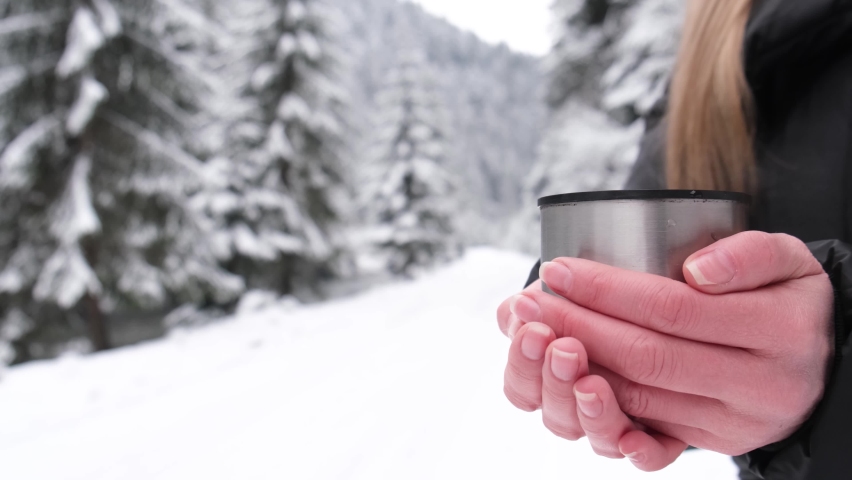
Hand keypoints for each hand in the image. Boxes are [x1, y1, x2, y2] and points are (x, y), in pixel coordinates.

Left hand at [499, 232, 833, 456]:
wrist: (825, 363)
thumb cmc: (791, 298)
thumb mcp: (790, 259)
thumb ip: (749, 253)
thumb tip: (696, 271)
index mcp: (778, 330)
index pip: (672, 309)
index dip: (608, 290)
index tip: (559, 268)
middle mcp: (758, 385)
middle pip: (645, 357)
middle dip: (576, 327)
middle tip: (530, 301)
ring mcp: (734, 422)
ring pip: (639, 399)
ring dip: (575, 368)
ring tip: (534, 332)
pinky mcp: (715, 442)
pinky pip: (649, 431)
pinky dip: (602, 407)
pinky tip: (567, 382)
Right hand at [499, 303, 687, 470]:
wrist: (665, 309)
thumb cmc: (601, 297)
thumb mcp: (563, 289)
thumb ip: (537, 300)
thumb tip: (519, 305)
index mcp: (547, 373)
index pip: (522, 385)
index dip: (523, 362)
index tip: (533, 329)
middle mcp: (577, 406)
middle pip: (556, 415)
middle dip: (556, 381)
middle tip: (564, 350)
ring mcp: (617, 422)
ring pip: (598, 438)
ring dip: (592, 414)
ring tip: (593, 386)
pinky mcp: (662, 433)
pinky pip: (652, 455)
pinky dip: (642, 453)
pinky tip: (635, 442)